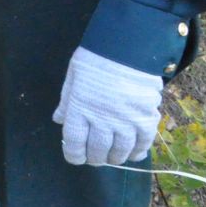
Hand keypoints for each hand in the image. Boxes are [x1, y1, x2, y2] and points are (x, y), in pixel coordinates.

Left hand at [52, 47, 163, 165]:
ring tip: (113, 157)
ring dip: (116, 158)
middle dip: (95, 158)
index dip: (74, 155)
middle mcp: (101, 121)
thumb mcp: (72, 78)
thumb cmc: (94, 60)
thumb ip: (67, 103)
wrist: (126, 48)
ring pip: (120, 151)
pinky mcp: (146, 119)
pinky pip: (143, 143)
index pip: (74, 144)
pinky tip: (133, 153)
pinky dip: (138, 151)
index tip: (76, 156)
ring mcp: (125, 122)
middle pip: (97, 151)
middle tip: (96, 157)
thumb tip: (59, 120)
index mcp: (79, 110)